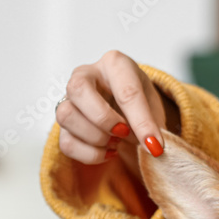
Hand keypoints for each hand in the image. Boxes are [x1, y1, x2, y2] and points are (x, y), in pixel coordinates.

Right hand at [56, 50, 173, 165]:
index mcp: (115, 64)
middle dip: (103, 118)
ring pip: (66, 116)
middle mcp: (86, 75)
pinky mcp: (63, 124)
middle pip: (78, 89)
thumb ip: (153, 126)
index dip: (141, 122)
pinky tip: (108, 150)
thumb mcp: (154, 110)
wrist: (128, 113)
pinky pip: (66, 142)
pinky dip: (91, 154)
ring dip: (96, 138)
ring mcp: (69, 98)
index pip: (126, 91)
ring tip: (117, 142)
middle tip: (124, 133)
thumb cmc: (140, 105)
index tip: (155, 145)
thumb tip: (153, 146)